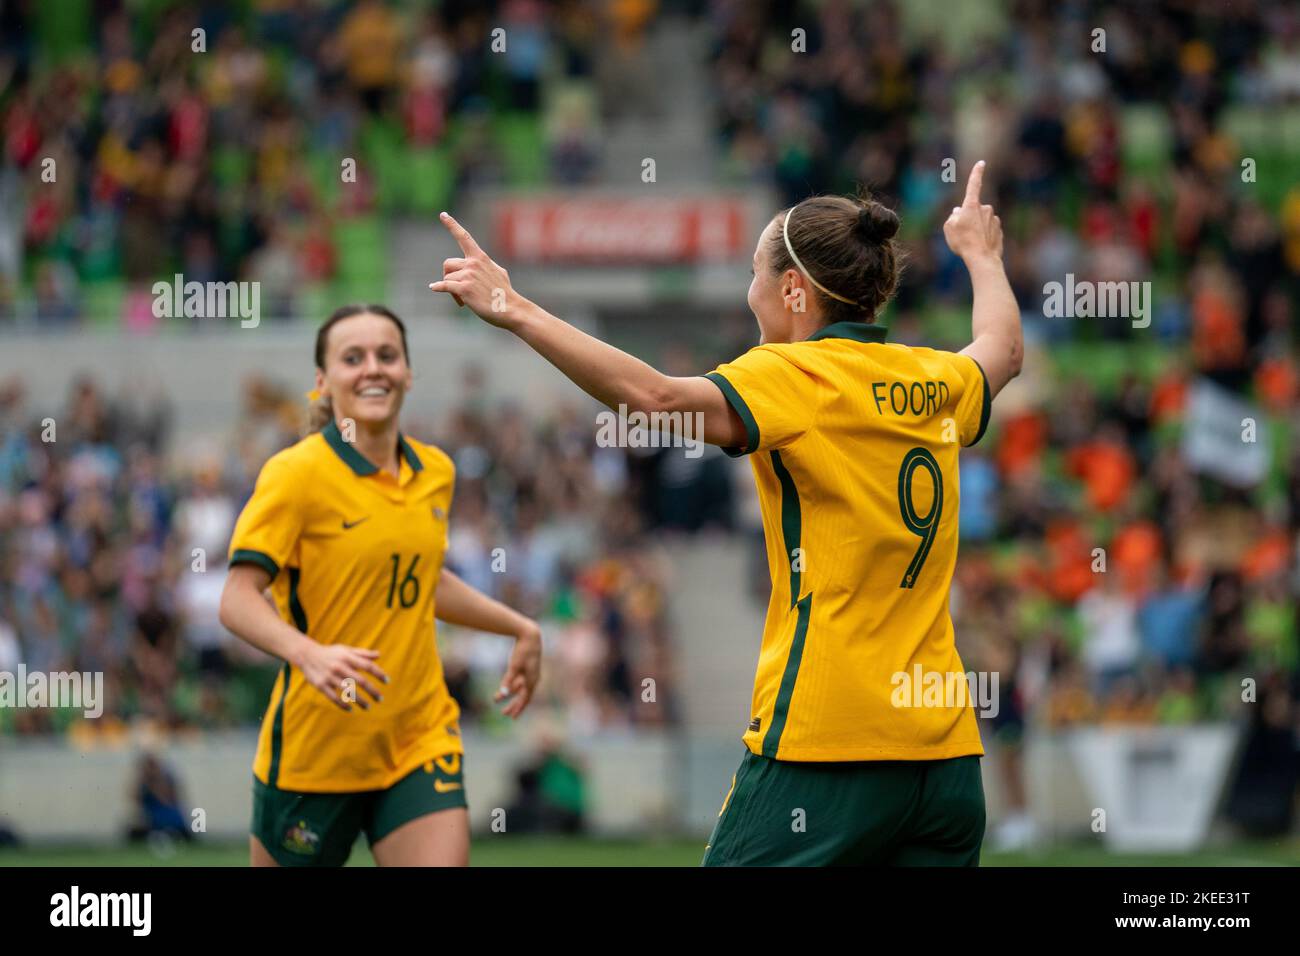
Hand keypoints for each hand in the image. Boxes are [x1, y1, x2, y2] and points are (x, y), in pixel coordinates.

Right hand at [295, 642, 387, 711]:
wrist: (307, 655)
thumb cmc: (331, 653)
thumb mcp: (346, 650)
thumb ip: (362, 654)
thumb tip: (379, 655)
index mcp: (348, 657)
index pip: (367, 666)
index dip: (379, 673)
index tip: (387, 681)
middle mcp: (340, 667)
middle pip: (360, 681)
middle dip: (372, 691)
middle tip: (380, 699)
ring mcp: (330, 677)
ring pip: (348, 691)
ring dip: (360, 700)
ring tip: (368, 707)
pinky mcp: (321, 685)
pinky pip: (334, 698)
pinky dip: (343, 704)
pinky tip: (351, 709)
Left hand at [429, 212, 519, 327]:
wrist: (510, 308)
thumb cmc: (504, 293)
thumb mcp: (498, 272)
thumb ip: (485, 266)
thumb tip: (477, 267)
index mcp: (480, 257)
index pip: (464, 237)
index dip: (452, 225)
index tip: (443, 214)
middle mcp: (473, 263)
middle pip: (448, 264)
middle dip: (449, 275)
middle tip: (456, 289)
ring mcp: (468, 276)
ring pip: (447, 278)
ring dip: (451, 290)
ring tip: (463, 300)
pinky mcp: (464, 289)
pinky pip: (444, 286)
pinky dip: (438, 287)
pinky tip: (434, 288)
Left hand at [494, 623, 540, 718]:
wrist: (530, 635)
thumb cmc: (523, 650)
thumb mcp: (514, 666)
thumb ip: (507, 681)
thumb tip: (502, 695)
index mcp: (532, 680)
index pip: (525, 699)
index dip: (518, 708)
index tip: (511, 717)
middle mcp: (533, 679)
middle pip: (523, 696)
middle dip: (513, 705)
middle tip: (504, 713)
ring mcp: (531, 673)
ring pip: (520, 689)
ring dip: (510, 694)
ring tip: (496, 699)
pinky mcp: (527, 668)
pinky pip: (520, 681)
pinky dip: (512, 685)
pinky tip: (505, 688)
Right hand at [943, 161, 1002, 263]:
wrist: (982, 258)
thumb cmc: (963, 242)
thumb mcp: (949, 228)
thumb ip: (953, 216)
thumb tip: (959, 212)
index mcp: (972, 205)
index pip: (974, 184)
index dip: (977, 173)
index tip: (981, 163)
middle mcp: (985, 209)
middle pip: (974, 210)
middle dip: (968, 218)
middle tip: (962, 234)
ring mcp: (994, 219)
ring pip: (982, 221)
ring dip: (976, 229)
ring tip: (971, 242)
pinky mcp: (999, 230)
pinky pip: (989, 231)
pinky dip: (984, 237)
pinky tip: (980, 247)